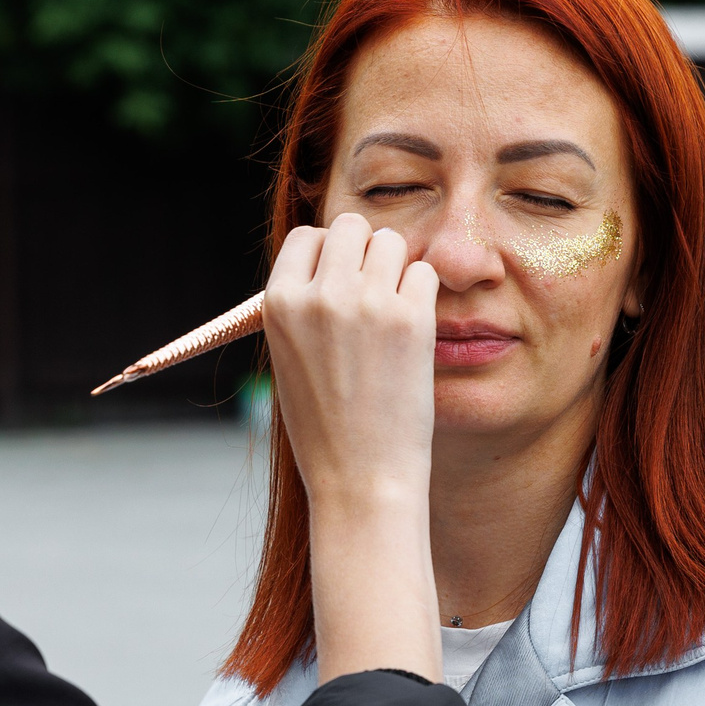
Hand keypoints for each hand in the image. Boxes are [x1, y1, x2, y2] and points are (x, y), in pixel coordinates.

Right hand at [264, 212, 440, 683]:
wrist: (361, 479)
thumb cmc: (325, 428)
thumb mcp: (289, 361)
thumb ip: (303, 307)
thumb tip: (328, 261)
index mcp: (279, 302)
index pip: (307, 237)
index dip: (328, 256)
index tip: (340, 286)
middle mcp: (319, 295)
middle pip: (352, 226)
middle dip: (365, 252)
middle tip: (373, 296)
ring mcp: (366, 303)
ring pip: (391, 242)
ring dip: (397, 269)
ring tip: (393, 317)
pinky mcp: (410, 318)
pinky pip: (425, 273)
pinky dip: (423, 295)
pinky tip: (413, 333)